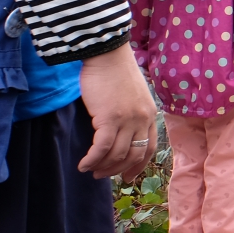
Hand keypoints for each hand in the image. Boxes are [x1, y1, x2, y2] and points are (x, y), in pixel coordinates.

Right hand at [75, 44, 157, 179]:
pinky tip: (83, 164)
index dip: (138, 166)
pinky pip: (102, 148)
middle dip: (118, 170)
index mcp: (150, 115)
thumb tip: (120, 133)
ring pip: (117, 155)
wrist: (107, 55)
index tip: (128, 177)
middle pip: (134, 155)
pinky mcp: (110, 119)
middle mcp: (143, 120)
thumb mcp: (132, 96)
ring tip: (90, 170)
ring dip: (102, 167)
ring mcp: (128, 120)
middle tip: (102, 175)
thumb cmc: (115, 73)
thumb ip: (131, 114)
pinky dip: (92, 159)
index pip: (149, 149)